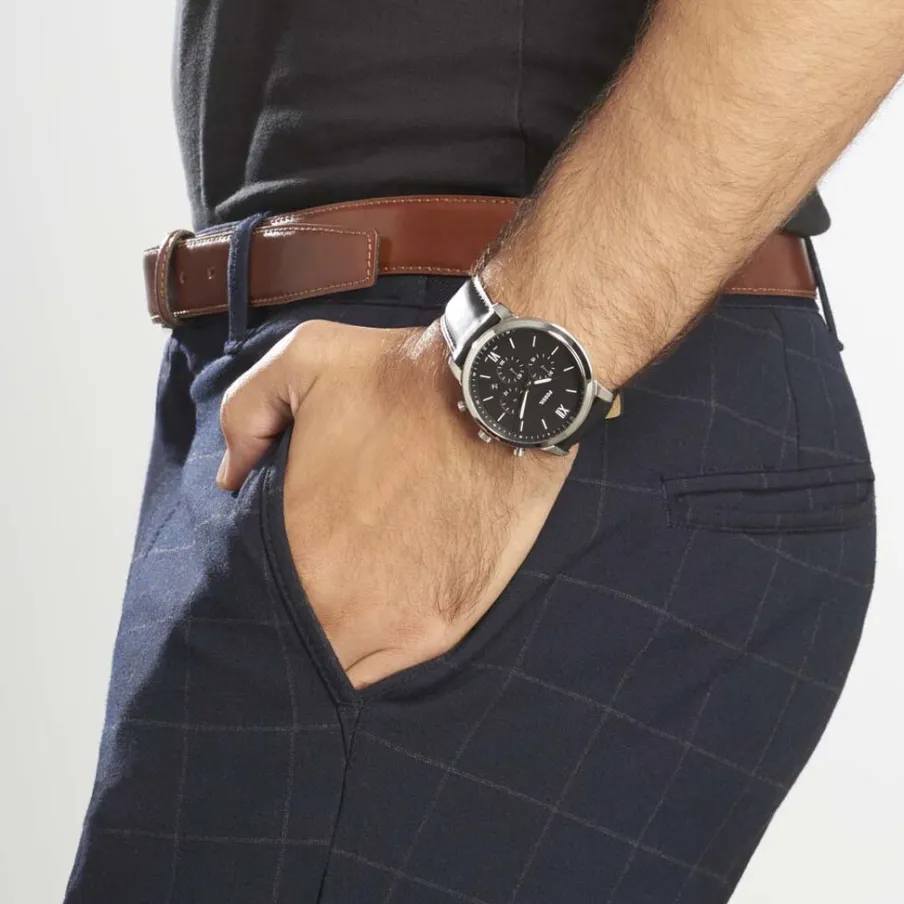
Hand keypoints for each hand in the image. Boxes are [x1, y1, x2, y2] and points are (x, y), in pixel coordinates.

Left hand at [216, 318, 573, 688]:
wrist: (507, 397)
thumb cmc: (405, 382)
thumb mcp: (303, 362)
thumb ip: (246, 416)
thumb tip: (232, 478)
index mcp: (296, 551)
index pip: (246, 603)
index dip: (244, 593)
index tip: (256, 572)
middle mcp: (341, 608)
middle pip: (291, 645)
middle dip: (284, 621)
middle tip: (297, 582)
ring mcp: (400, 626)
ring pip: (340, 664)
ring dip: (330, 639)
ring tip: (338, 594)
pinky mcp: (445, 626)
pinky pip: (390, 660)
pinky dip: (375, 639)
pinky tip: (377, 600)